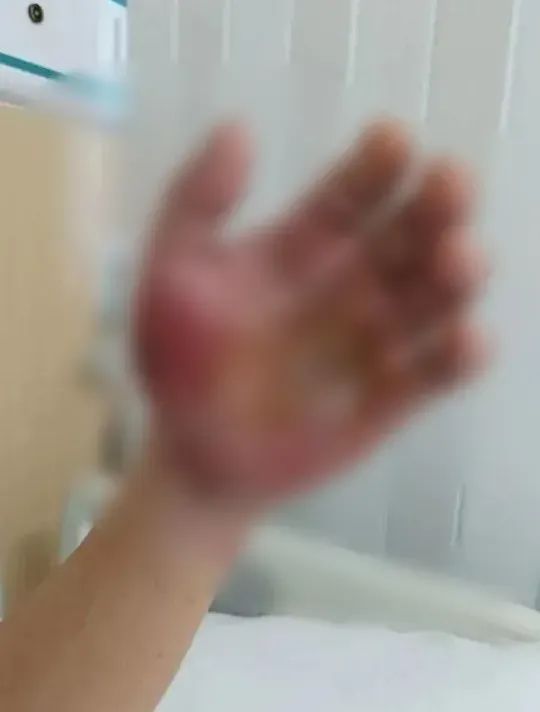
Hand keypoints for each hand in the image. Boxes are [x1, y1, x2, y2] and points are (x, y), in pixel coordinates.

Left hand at [135, 122, 486, 501]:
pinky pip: (431, 375)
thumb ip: (196, 200)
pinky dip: (456, 357)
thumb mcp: (171, 270)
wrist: (189, 452)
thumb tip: (239, 127)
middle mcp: (347, 284)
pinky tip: (468, 339)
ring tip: (459, 257)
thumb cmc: (179, 360)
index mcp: (302, 246)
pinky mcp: (386, 400)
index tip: (393, 140)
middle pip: (407, 236)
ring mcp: (371, 341)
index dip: (373, 166)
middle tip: (451, 183)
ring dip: (454, 275)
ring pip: (430, 298)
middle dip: (435, 206)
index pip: (350, 194)